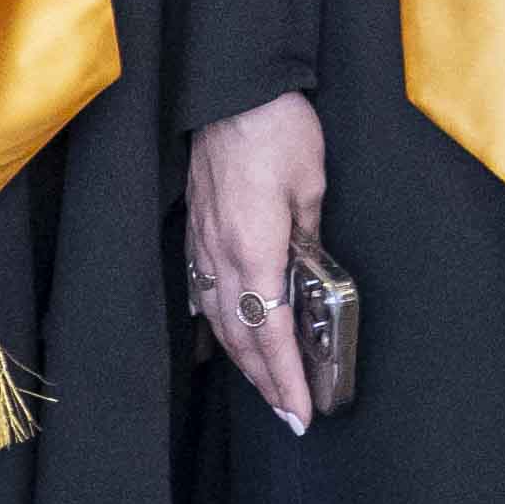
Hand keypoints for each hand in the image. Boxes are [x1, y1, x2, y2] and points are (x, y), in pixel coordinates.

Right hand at [187, 96, 334, 430]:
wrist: (229, 88)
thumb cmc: (276, 128)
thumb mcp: (311, 184)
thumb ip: (309, 236)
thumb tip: (310, 273)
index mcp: (254, 250)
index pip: (270, 332)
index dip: (285, 378)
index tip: (301, 412)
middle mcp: (220, 255)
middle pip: (240, 336)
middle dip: (265, 381)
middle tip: (288, 415)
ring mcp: (201, 243)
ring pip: (218, 318)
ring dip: (241, 358)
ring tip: (264, 386)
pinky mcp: (194, 228)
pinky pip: (202, 291)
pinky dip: (217, 322)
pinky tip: (224, 335)